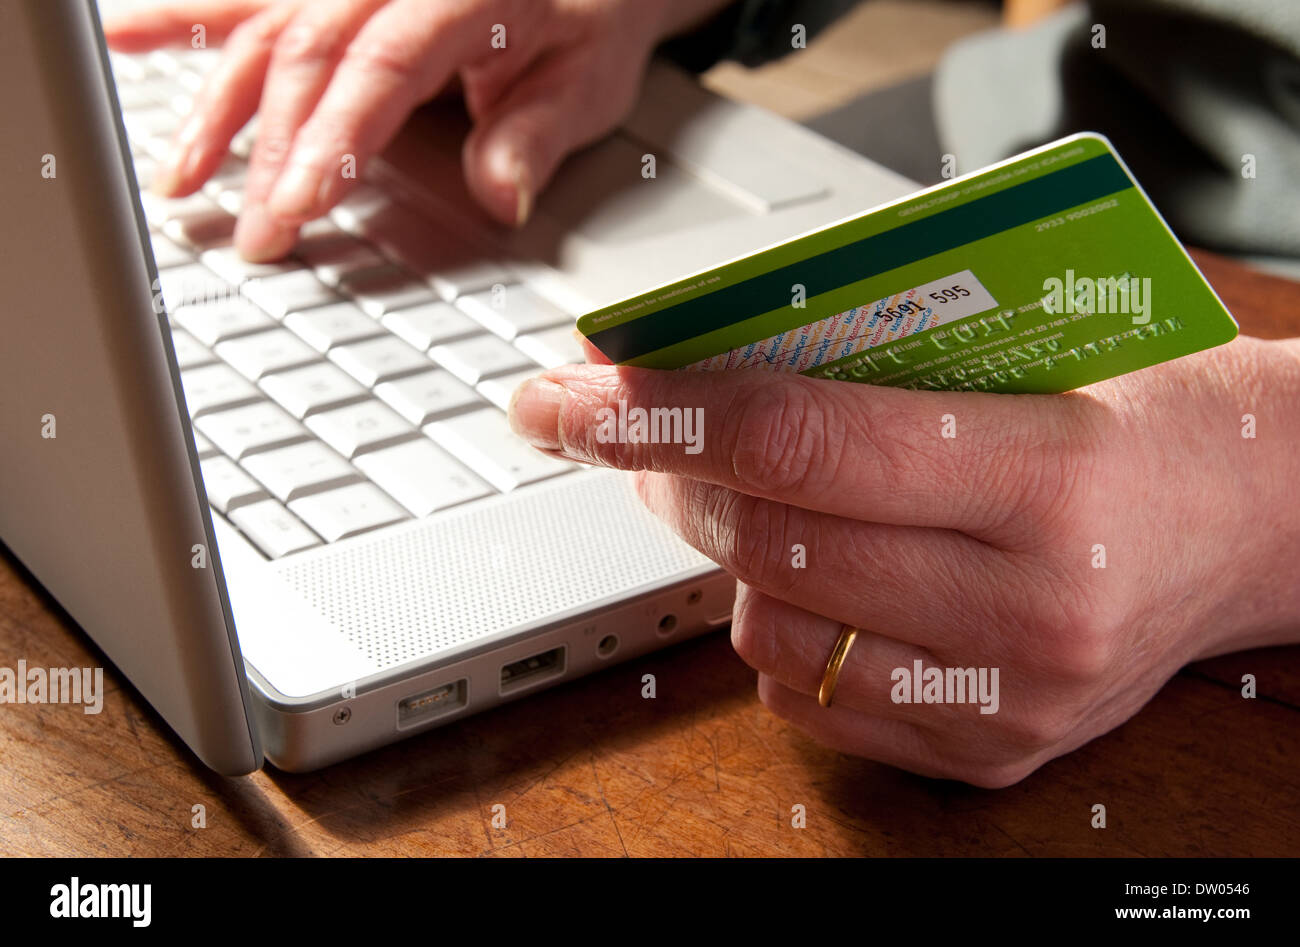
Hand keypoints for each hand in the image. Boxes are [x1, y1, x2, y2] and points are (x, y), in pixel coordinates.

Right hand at [104, 0, 730, 259]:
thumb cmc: (587, 21)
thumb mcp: (586, 81)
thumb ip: (536, 135)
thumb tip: (501, 196)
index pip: (383, 67)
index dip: (337, 138)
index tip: (304, 204)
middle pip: (312, 57)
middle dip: (276, 152)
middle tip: (259, 233)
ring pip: (269, 34)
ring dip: (219, 108)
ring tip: (183, 178)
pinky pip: (254, 3)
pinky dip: (192, 23)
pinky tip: (135, 37)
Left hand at [507, 336, 1299, 785]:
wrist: (1264, 523)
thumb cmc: (1152, 413)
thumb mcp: (1032, 349)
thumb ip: (871, 364)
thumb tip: (700, 364)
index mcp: (1049, 481)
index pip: (801, 443)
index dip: (665, 409)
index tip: (576, 387)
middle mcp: (1030, 612)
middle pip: (769, 541)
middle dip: (663, 472)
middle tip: (623, 421)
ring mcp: (1007, 703)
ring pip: (769, 627)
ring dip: (720, 552)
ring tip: (727, 492)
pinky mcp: (986, 755)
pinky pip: (807, 697)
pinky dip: (775, 627)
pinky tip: (800, 574)